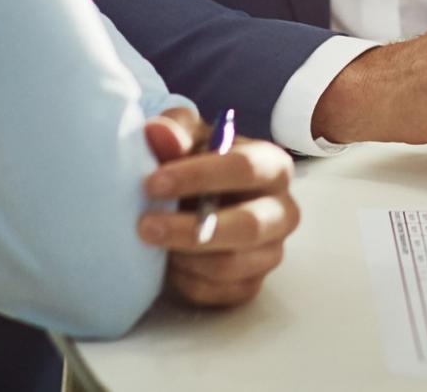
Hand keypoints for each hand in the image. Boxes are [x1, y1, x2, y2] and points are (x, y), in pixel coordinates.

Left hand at [138, 107, 299, 306]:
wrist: (196, 202)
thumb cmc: (195, 162)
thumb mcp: (186, 138)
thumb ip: (175, 132)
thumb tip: (157, 132)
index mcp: (273, 166)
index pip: (245, 169)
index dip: (198, 176)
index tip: (152, 183)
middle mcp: (283, 210)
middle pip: (247, 226)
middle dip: (190, 229)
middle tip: (143, 226)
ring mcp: (271, 252)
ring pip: (231, 265)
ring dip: (185, 257)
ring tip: (153, 246)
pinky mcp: (252, 284)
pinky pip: (221, 293)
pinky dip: (188, 282)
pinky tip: (169, 265)